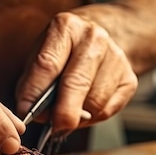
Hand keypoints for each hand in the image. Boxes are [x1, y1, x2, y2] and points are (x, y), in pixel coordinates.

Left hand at [16, 12, 137, 131]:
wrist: (98, 41)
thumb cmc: (63, 52)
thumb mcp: (39, 55)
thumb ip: (31, 83)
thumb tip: (30, 112)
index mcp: (66, 27)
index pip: (47, 64)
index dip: (35, 93)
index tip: (26, 112)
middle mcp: (94, 38)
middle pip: (76, 84)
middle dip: (62, 113)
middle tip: (52, 127)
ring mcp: (116, 57)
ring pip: (94, 102)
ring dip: (77, 117)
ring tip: (66, 113)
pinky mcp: (129, 79)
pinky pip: (107, 110)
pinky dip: (92, 118)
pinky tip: (83, 109)